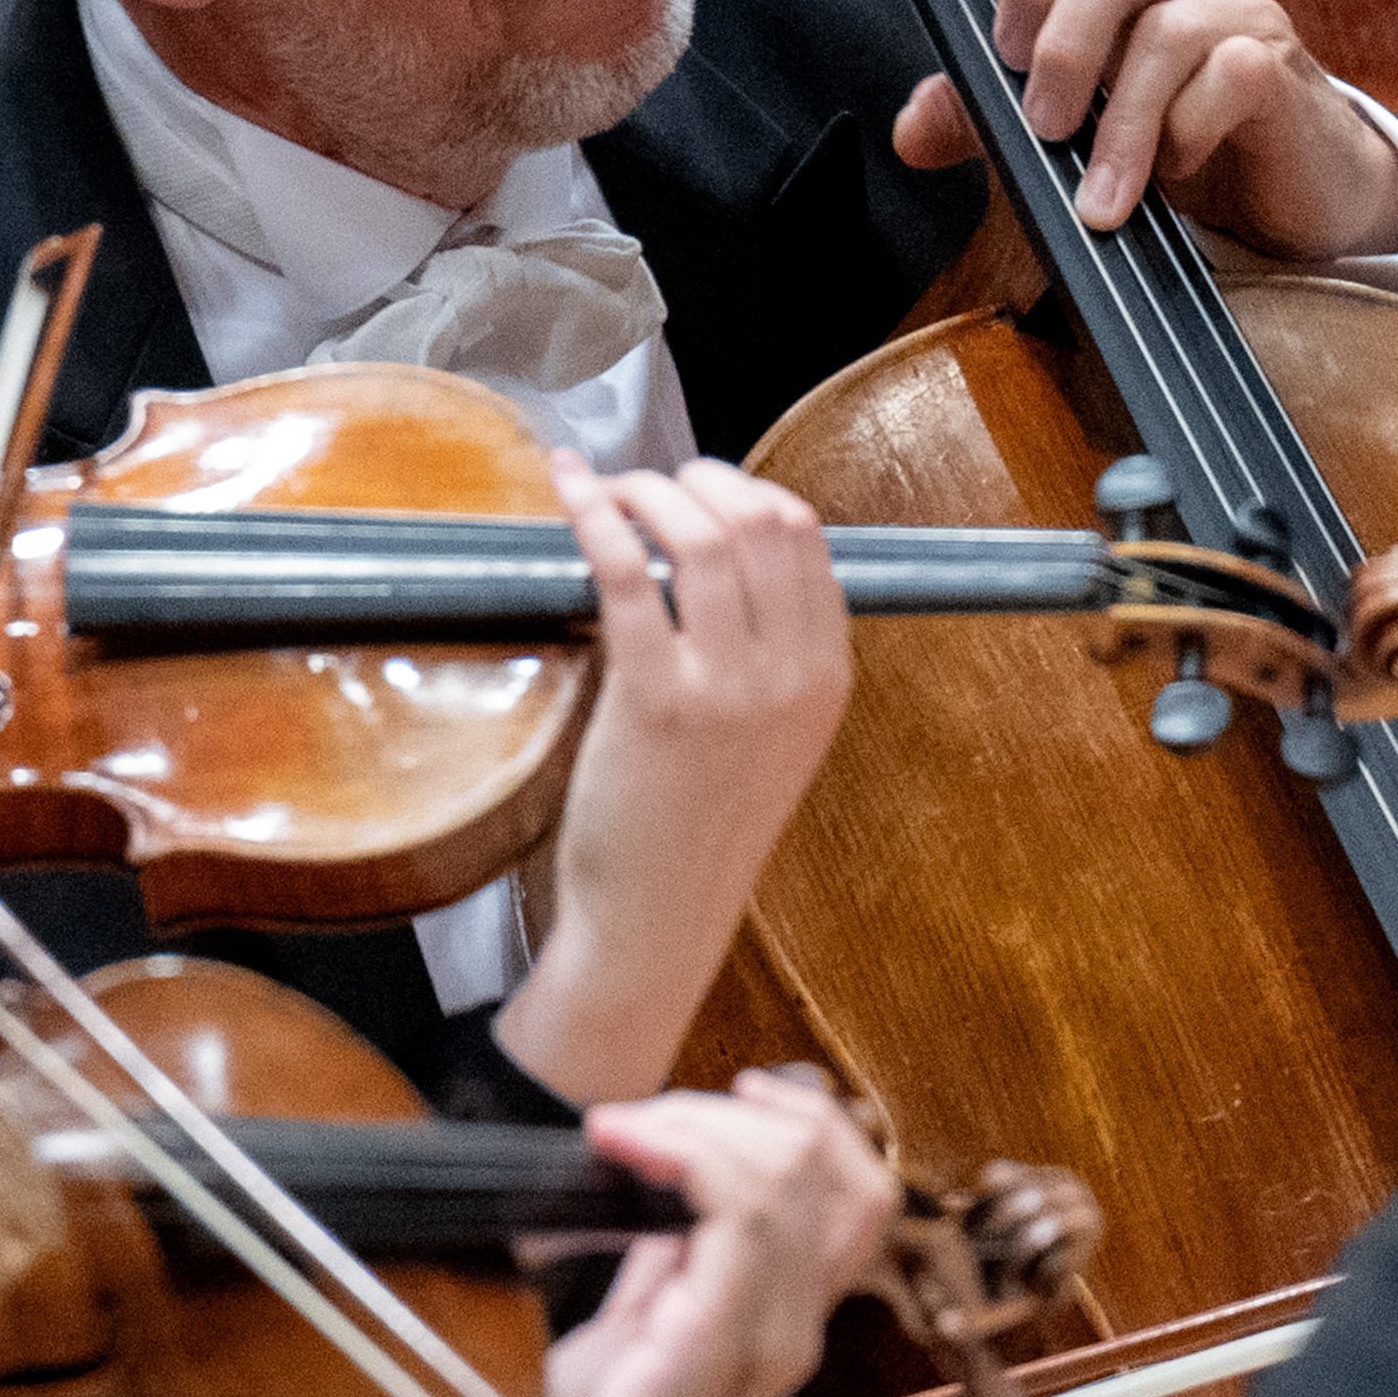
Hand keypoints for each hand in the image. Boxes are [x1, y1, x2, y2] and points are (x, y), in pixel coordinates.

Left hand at [490, 465, 856, 1109]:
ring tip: (608, 489)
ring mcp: (729, 685)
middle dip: (700, 478)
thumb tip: (709, 557)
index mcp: (827, 677)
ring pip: (702, 533)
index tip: (699, 488)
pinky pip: (629, 571)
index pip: (807, 538)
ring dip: (647, 490)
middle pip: (762, 519)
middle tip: (649, 483)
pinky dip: (596, 514)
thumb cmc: (696, 829)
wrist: (657, 918)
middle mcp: (791, 674)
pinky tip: (571, 491)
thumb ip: (766, 656)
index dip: (748, 493)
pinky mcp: (656, 697)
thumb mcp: (772, 739)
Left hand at [535, 1063, 897, 1396]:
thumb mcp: (642, 1314)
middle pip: (822, 1165)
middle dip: (729, 1109)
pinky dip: (685, 1154)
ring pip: (783, 1174)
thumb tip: (673, 1169)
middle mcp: (798, 1321)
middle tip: (644, 1119)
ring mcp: (772, 1333)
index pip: (857, 1191)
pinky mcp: (723, 1336)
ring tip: (626, 1132)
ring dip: (697, 1123)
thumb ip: (673, 1248)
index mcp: (788, 1311)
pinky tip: (629, 1148)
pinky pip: (740, 1212)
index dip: (811, 1120)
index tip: (736, 1090)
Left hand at [901, 0, 1397, 256]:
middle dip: (1063, 48)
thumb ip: (991, 122)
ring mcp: (1241, 15)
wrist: (1291, 197)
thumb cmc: (1179, 144)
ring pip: (1167, 32)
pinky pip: (1232, 74)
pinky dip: (1188, 133)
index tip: (1005, 57)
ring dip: (1120, 129)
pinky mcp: (1283, 69)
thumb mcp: (1073, 132)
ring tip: (1102, 201)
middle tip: (1046, 128)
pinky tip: (1177, 172)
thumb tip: (912, 130)